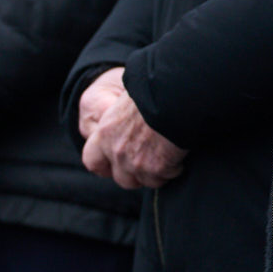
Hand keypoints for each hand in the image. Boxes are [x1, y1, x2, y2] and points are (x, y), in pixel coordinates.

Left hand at [77, 67, 185, 190]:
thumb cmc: (153, 89)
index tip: (117, 163)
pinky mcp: (156, 168)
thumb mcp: (127, 101)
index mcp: (105, 131)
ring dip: (158, 173)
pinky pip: (166, 177)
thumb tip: (130, 122)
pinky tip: (180, 153)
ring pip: (146, 182)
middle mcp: (116, 151)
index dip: (105, 165)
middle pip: (122, 179)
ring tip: (169, 155)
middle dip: (137, 175)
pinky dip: (175, 168)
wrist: (171, 95)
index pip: (92, 161)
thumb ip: (121, 119)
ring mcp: (135, 163)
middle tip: (151, 161)